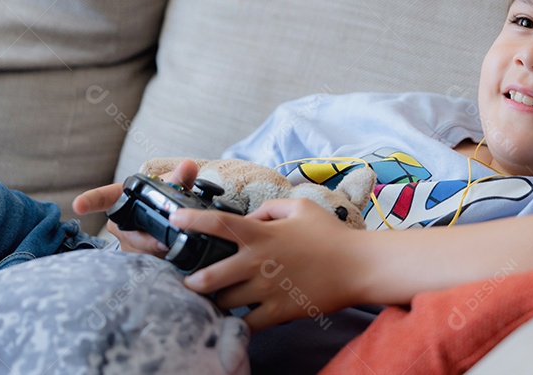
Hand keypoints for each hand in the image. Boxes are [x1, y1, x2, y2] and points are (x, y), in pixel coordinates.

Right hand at [72, 159, 201, 256]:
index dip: (90, 201)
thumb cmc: (166, 195)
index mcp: (123, 197)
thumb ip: (181, 178)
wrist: (172, 215)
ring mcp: (124, 241)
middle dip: (146, 240)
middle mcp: (118, 221)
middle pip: (127, 233)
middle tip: (165, 243)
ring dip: (157, 250)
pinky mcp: (134, 256)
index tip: (78, 205)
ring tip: (175, 244)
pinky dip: (160, 259)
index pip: (104, 197)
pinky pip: (144, 262)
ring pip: (137, 251)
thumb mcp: (174, 186)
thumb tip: (188, 166)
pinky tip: (172, 255)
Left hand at [170, 197, 365, 331]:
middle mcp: (258, 262)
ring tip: (214, 300)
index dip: (191, 220)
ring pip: (224, 302)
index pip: (218, 224)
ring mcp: (266, 290)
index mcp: (260, 234)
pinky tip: (236, 320)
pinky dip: (238, 323)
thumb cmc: (330, 235)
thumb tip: (250, 217)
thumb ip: (269, 208)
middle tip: (189, 281)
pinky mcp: (278, 312)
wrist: (357, 266)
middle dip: (192, 281)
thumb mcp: (300, 207)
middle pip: (208, 276)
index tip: (174, 220)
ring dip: (216, 301)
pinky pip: (247, 324)